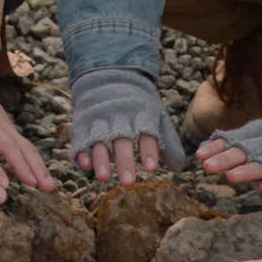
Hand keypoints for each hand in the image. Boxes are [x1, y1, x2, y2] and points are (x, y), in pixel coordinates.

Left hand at [0, 93, 55, 191]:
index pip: (8, 147)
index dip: (19, 165)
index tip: (30, 182)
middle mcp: (4, 127)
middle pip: (25, 148)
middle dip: (38, 169)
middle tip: (49, 188)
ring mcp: (9, 129)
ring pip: (28, 148)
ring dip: (40, 167)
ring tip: (49, 187)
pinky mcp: (10, 132)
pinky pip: (24, 147)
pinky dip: (33, 162)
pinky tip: (38, 177)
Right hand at [69, 68, 185, 184]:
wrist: (108, 78)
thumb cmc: (138, 107)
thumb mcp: (156, 118)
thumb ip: (168, 143)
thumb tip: (180, 168)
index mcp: (141, 115)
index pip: (146, 134)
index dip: (148, 151)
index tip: (151, 169)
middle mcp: (120, 118)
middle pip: (122, 141)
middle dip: (125, 161)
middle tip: (128, 183)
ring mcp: (99, 120)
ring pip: (100, 141)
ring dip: (101, 159)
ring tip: (104, 178)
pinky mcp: (82, 123)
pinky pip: (81, 138)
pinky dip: (82, 151)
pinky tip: (85, 166)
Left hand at [196, 139, 261, 197]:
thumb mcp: (253, 138)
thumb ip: (230, 144)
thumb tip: (200, 151)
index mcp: (256, 133)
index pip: (233, 139)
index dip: (216, 147)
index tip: (199, 155)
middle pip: (245, 151)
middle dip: (226, 158)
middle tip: (207, 166)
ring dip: (247, 171)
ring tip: (231, 176)